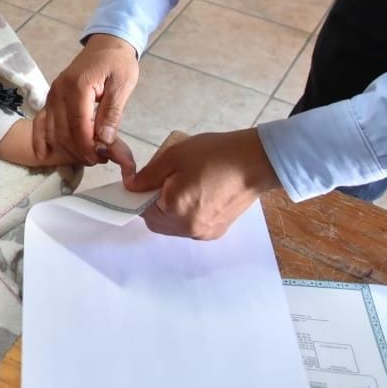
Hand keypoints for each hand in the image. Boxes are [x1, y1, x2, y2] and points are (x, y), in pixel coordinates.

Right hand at [45, 34, 138, 164]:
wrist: (106, 44)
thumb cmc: (117, 64)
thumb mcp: (122, 85)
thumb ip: (112, 113)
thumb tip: (105, 140)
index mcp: (78, 86)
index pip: (78, 124)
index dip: (87, 145)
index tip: (101, 158)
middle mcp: (59, 91)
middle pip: (63, 130)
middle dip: (79, 150)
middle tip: (99, 159)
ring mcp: (52, 94)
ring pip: (52, 129)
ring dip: (66, 148)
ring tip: (87, 156)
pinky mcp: (51, 98)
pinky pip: (41, 121)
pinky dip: (40, 138)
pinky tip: (43, 154)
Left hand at [124, 129, 281, 239]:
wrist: (256, 161)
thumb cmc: (214, 155)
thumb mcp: (173, 158)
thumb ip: (147, 176)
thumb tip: (130, 187)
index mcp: (177, 212)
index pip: (141, 210)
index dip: (139, 194)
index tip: (146, 179)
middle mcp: (190, 230)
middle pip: (157, 222)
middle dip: (154, 203)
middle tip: (165, 179)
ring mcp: (206, 233)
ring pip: (174, 225)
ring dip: (170, 208)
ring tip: (183, 183)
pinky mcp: (218, 230)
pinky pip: (191, 225)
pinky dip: (186, 212)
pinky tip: (197, 191)